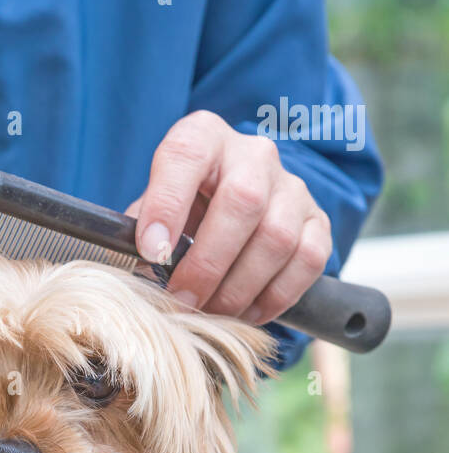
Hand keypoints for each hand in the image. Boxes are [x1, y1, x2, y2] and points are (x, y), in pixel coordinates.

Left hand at [127, 110, 332, 324]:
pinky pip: (308, 261)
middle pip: (242, 202)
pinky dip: (276, 297)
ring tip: (213, 313)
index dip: (167, 205)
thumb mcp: (152, 215)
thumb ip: (139, 237)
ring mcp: (292, 186)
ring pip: (276, 237)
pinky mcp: (317, 221)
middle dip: (208, 264)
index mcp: (203, 139)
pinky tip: (247, 313)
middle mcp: (253, 154)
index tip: (151, 254)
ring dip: (240, 288)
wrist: (233, 215)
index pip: (185, 156)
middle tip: (183, 302)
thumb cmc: (182, 218)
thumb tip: (135, 278)